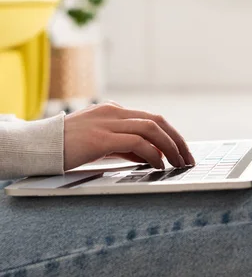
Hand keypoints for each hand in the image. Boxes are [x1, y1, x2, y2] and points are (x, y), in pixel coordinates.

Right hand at [63, 102, 194, 171]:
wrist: (39, 145)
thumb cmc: (68, 146)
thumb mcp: (100, 142)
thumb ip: (123, 146)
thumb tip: (148, 156)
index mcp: (113, 111)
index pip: (151, 118)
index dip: (171, 134)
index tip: (182, 150)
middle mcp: (113, 113)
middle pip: (157, 121)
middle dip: (177, 140)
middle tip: (187, 158)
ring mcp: (107, 123)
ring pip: (151, 129)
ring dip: (170, 147)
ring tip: (178, 163)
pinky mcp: (101, 138)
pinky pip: (136, 143)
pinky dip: (152, 154)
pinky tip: (158, 165)